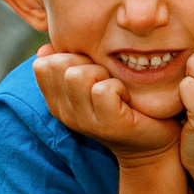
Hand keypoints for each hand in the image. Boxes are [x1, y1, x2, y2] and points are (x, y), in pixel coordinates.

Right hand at [31, 44, 178, 165]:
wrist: (151, 145)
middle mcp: (65, 113)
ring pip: (77, 75)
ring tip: (116, 88)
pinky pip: (104, 90)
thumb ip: (68, 68)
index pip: (42, 65)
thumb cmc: (122, 106)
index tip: (91, 69)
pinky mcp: (109, 124)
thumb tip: (45, 48)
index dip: (69, 57)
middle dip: (86, 62)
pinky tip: (127, 99)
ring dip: (102, 74)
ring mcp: (85, 121)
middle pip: (58, 64)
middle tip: (106, 78)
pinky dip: (120, 87)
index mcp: (57, 102)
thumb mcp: (90, 86)